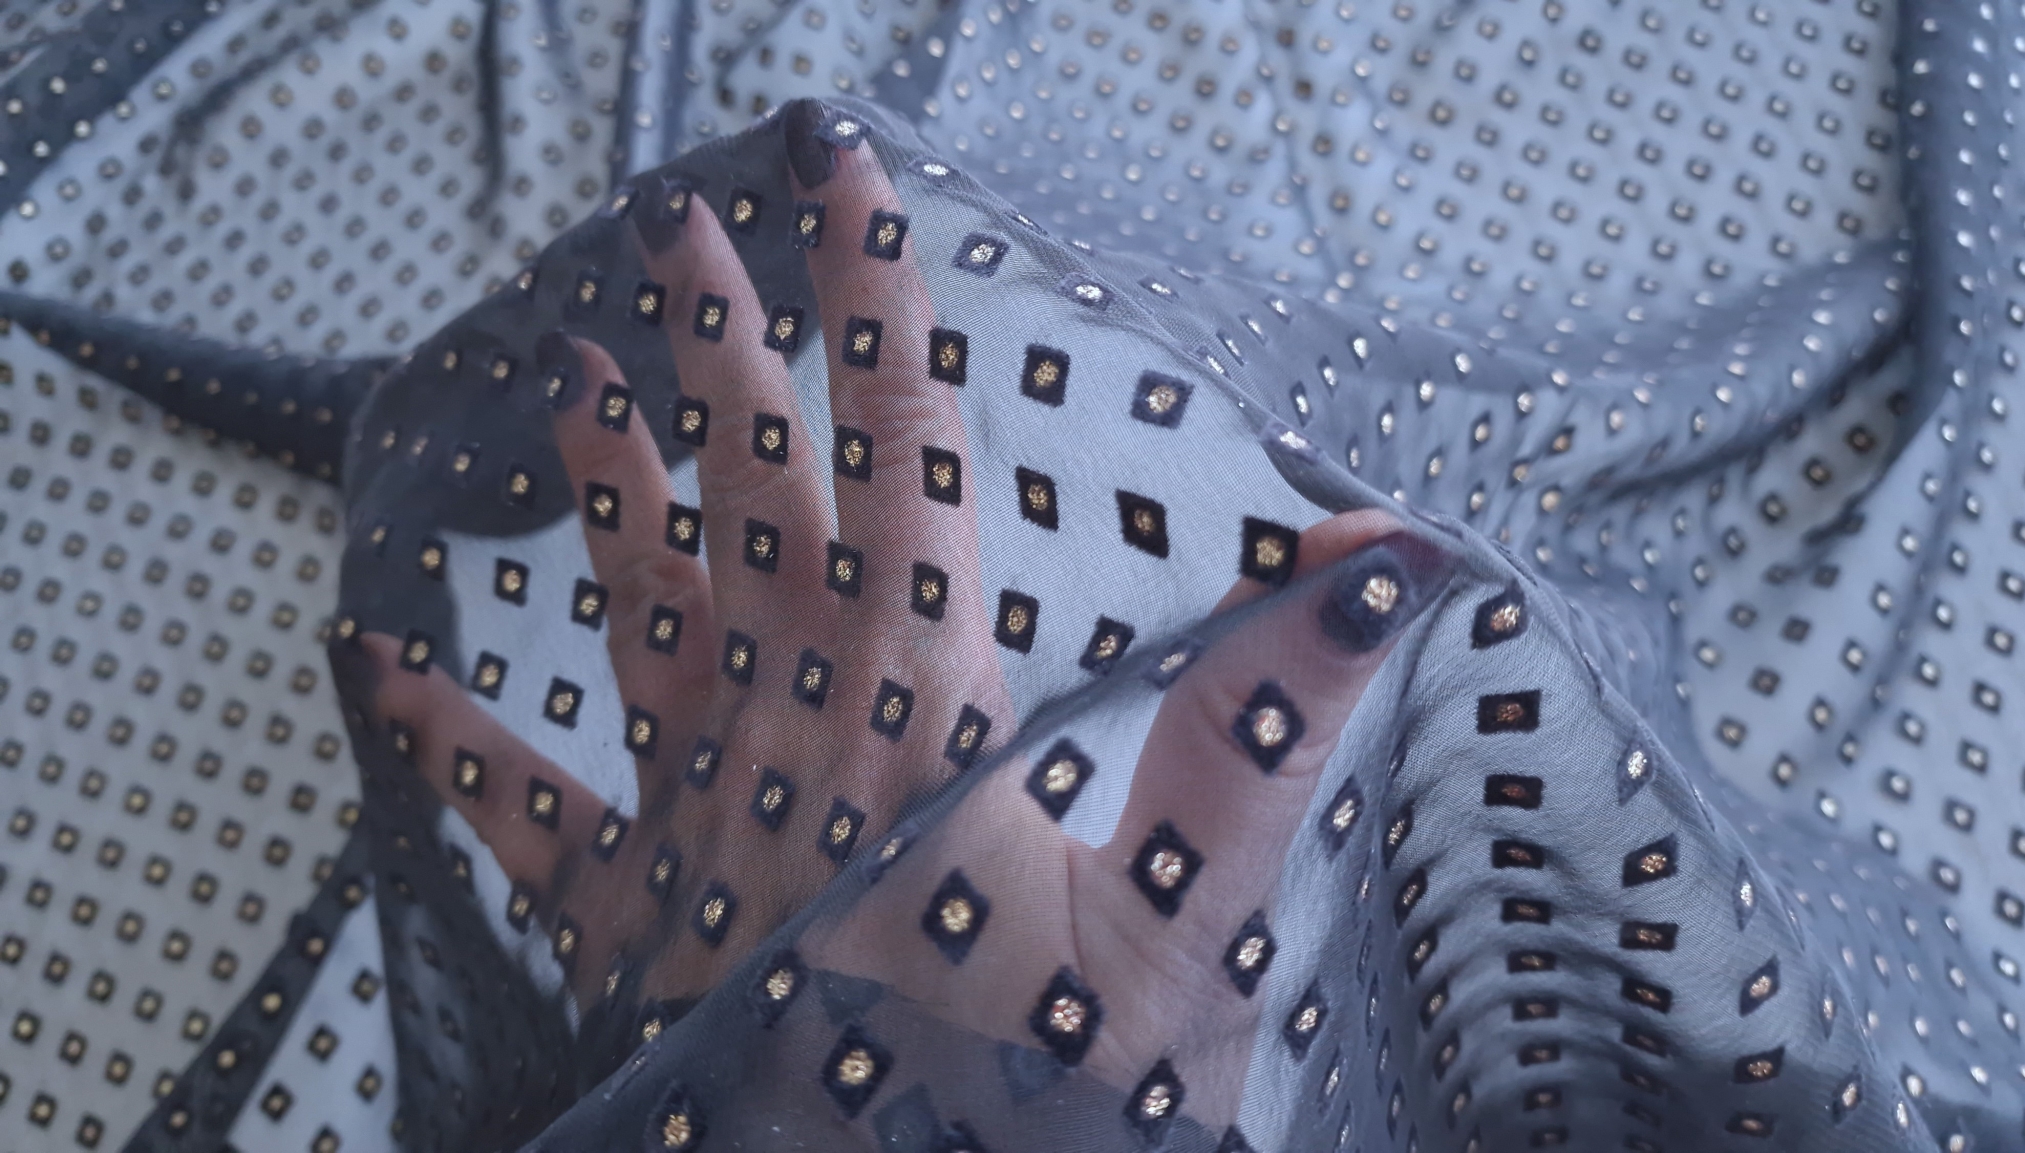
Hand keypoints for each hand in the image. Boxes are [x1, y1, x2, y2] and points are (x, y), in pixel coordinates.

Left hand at [357, 122, 1438, 1126]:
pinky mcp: (632, 921)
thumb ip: (1271, 731)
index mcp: (922, 716)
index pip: (899, 462)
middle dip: (719, 355)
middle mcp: (791, 738)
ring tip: (574, 383)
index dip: (874, 309)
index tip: (844, 180)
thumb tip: (1379, 567)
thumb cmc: (1037, 1101)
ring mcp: (696, 827)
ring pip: (638, 617)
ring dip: (607, 496)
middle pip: (746, 505)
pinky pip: (526, 815)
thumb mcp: (1195, 918)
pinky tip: (381, 666)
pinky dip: (452, 740)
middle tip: (674, 228)